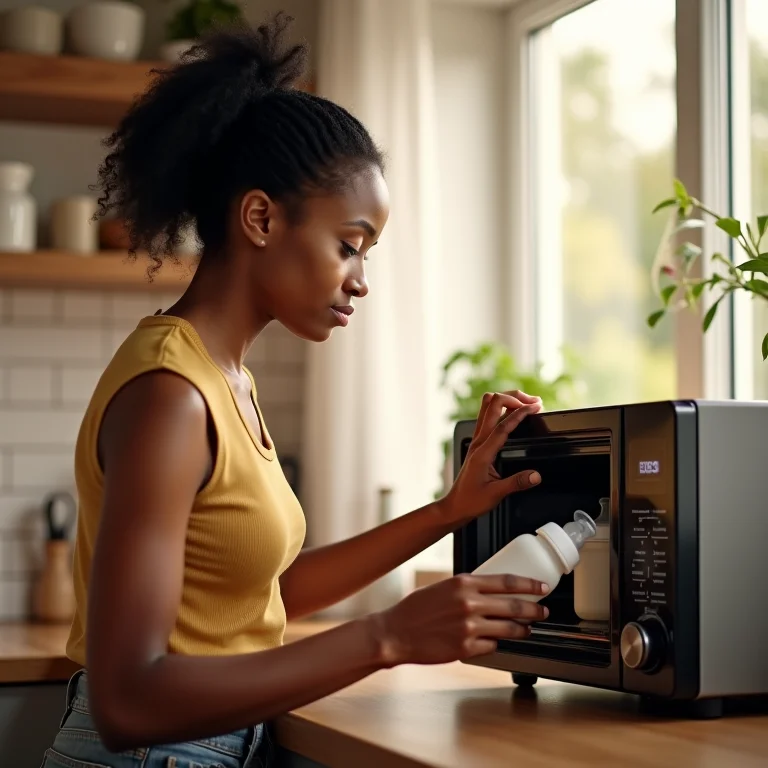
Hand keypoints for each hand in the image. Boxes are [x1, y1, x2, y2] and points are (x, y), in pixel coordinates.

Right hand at [370, 573, 549, 665]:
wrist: (396, 633)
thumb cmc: (415, 609)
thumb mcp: (442, 587)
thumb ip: (466, 588)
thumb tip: (489, 590)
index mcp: (463, 583)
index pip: (506, 581)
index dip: (529, 584)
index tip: (541, 587)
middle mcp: (469, 603)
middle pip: (514, 606)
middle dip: (534, 609)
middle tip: (542, 611)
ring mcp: (469, 627)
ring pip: (508, 628)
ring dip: (522, 630)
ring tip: (526, 629)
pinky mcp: (466, 648)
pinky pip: (492, 645)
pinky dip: (496, 643)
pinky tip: (495, 641)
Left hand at [439, 391, 542, 524]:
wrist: (455, 505)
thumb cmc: (471, 500)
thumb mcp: (496, 494)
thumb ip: (517, 483)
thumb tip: (536, 475)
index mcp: (482, 452)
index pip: (502, 425)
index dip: (519, 413)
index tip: (535, 407)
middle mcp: (478, 442)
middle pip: (492, 404)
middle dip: (515, 397)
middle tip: (534, 402)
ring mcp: (476, 440)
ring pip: (488, 406)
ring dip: (507, 400)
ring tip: (526, 402)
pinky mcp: (478, 442)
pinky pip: (488, 416)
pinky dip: (503, 409)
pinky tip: (514, 414)